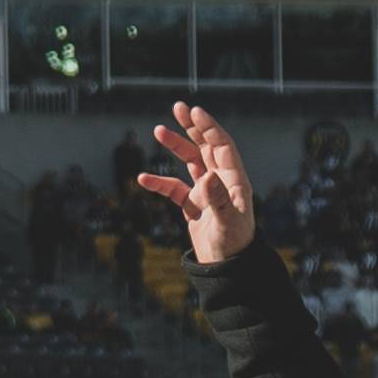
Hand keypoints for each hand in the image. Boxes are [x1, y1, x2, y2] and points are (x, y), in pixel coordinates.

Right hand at [133, 100, 257, 264]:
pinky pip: (174, 189)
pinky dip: (160, 183)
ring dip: (176, 146)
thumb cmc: (233, 246)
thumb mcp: (227, 224)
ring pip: (190, 162)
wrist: (227, 270)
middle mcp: (221, 182)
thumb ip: (218, 200)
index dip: (209, 128)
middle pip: (206, 147)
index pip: (222, 147)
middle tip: (178, 107)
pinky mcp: (193, 205)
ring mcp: (206, 192)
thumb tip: (207, 176)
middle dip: (192, 127)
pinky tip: (143, 178)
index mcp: (234, 182)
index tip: (194, 112)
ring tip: (158, 130)